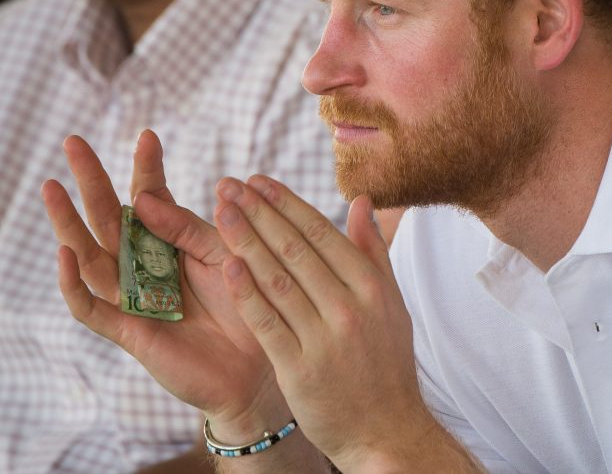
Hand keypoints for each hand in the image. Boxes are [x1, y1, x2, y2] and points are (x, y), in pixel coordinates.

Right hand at [42, 130, 287, 436]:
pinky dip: (74, 284)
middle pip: (110, 218)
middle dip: (92, 180)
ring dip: (68, 223)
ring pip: (89, 256)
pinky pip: (91, 308)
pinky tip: (65, 253)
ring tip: (52, 187)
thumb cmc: (250, 303)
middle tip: (73, 142)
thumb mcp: (227, 254)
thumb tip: (145, 195)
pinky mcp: (129, 331)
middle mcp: (147, 266)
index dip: (147, 168)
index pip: (152, 198)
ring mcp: (133, 297)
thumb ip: (190, 228)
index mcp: (173, 243)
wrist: (263, 365)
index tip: (148, 134)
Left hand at [212, 175, 458, 469]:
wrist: (386, 430)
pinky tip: (226, 264)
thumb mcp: (390, 303)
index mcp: (371, 286)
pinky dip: (247, 291)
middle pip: (295, 249)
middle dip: (258, 213)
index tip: (258, 181)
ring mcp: (324, 338)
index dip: (286, 204)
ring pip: (277, 279)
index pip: (321, 233)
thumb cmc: (386, 362)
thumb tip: (360, 201)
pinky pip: (267, 321)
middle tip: (229, 185)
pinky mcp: (300, 369)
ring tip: (220, 212)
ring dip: (245, 241)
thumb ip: (372, 250)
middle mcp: (349, 306)